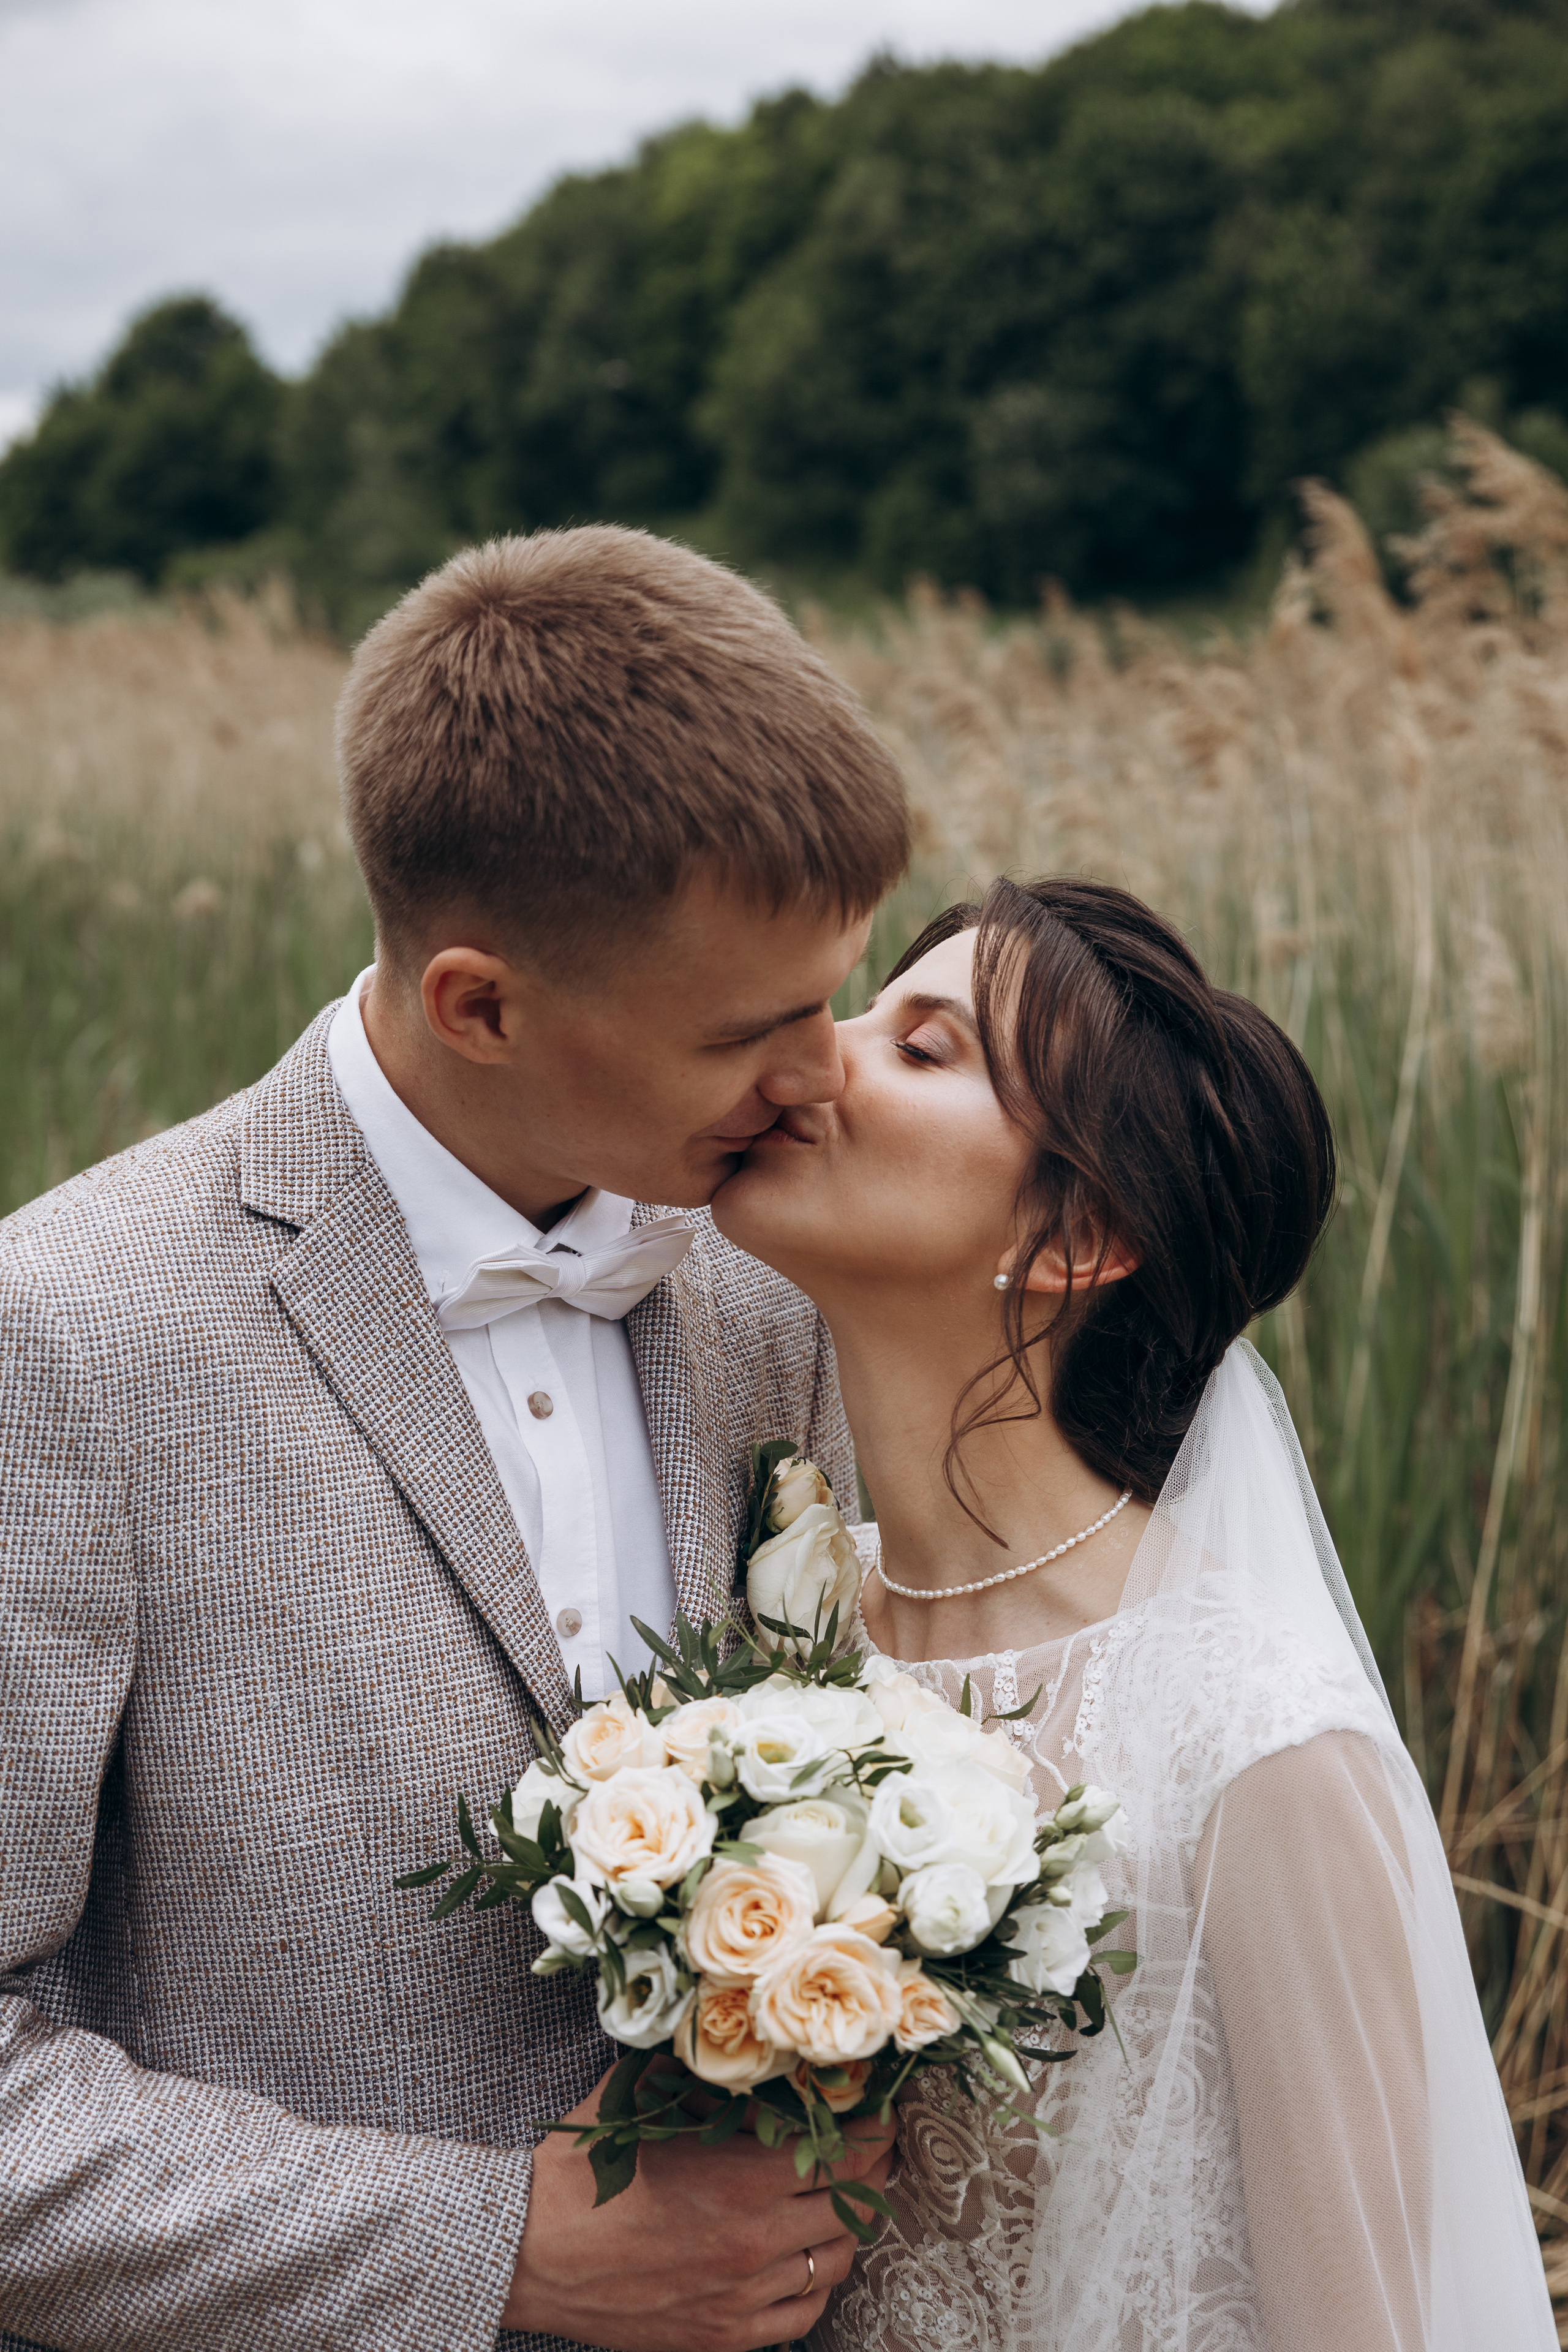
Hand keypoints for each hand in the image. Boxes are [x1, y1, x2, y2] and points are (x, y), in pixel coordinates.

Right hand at [501, 2065, 895, 2350]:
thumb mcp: (642, 2098)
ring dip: (846, 2224)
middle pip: (856, 2205)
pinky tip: (804, 2256)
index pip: (849, 2150)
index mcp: (741, 2176)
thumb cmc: (581, 2169)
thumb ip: (703, 2070)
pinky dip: (816, 2281)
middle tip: (870, 2147)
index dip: (875, 2127)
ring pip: (837, 2260)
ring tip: (837, 2197)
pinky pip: (804, 2312)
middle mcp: (755, 2241)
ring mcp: (744, 2296)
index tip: (879, 2109)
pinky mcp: (726, 2336)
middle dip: (872, 2170)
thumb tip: (750, 2038)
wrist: (528, 2251)